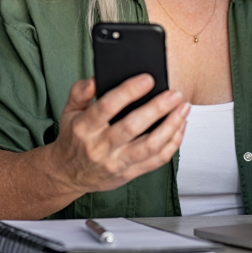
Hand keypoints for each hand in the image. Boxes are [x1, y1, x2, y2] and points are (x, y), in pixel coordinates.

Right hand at [48, 75, 189, 194]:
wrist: (68, 174)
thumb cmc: (73, 138)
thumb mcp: (68, 111)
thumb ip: (80, 91)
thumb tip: (96, 78)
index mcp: (84, 127)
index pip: (107, 107)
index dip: (129, 92)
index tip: (147, 79)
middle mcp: (100, 147)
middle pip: (132, 126)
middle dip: (157, 108)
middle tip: (174, 94)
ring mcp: (116, 162)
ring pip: (149, 146)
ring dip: (170, 126)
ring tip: (183, 108)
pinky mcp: (129, 173)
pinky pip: (156, 160)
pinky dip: (172, 143)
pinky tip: (180, 127)